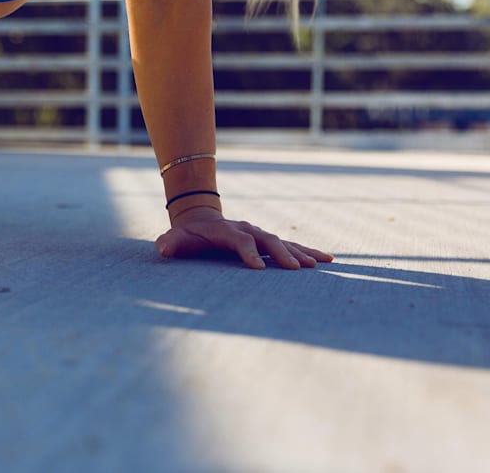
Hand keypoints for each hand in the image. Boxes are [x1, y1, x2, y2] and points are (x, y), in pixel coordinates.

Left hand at [155, 206, 332, 269]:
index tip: (259, 269)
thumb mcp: (175, 239)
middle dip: (282, 254)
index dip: (248, 253)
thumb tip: (162, 249)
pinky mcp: (267, 241)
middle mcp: (246, 230)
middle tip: (297, 269)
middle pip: (267, 240)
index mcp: (226, 231)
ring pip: (283, 242)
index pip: (240, 241)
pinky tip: (327, 259)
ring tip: (321, 263)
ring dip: (301, 252)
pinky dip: (308, 251)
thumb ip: (169, 243)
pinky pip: (290, 245)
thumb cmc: (187, 236)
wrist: (199, 220)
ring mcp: (258, 234)